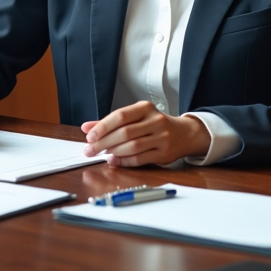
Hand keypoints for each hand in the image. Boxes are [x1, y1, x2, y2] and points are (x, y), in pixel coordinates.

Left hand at [80, 101, 210, 166]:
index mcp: (145, 108)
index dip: (102, 127)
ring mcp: (161, 138)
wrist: (185, 133)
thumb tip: (86, 128)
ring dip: (113, 152)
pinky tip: (114, 161)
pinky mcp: (164, 154)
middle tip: (90, 149)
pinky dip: (124, 161)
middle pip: (124, 133)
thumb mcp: (135, 117)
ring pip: (132, 147)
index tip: (89, 136)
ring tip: (102, 154)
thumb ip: (110, 122)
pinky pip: (140, 159)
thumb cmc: (154, 124)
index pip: (120, 116)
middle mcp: (155, 121)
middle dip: (103, 142)